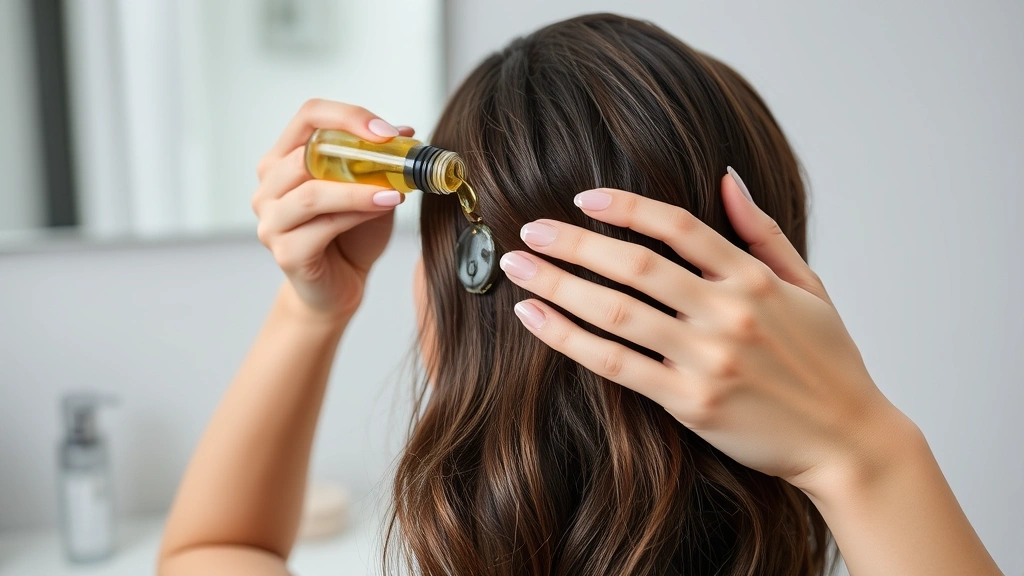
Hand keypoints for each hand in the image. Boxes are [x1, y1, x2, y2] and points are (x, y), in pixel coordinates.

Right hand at [251, 99, 414, 321]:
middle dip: (358, 152)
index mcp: (284, 159)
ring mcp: (271, 220)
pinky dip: (355, 215)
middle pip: (306, 152)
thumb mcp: (371, 189)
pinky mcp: (285, 251)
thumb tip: (407, 133)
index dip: (348, 116)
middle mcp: (269, 186)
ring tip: (396, 191)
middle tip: (400, 158)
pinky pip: (321, 226)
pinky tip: (383, 207)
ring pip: (312, 193)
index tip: (387, 132)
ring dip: (358, 189)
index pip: (309, 116)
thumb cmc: (352, 235)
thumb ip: (380, 162)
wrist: (340, 286)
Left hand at [500, 170, 914, 495]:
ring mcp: (707, 359)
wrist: (847, 441)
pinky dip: (569, 339)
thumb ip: (763, 231)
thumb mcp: (808, 286)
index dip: (627, 206)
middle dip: (574, 243)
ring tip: (518, 268)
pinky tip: (535, 318)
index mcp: (754, 280)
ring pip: (616, 312)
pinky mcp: (690, 402)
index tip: (583, 197)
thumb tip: (726, 177)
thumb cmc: (827, 362)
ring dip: (559, 285)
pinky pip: (615, 364)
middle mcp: (728, 314)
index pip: (680, 227)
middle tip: (529, 230)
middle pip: (636, 265)